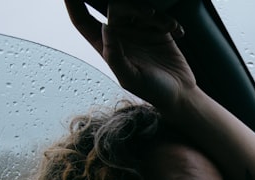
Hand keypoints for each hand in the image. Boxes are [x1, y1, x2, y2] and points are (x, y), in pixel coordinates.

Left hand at [65, 0, 193, 109]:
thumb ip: (115, 55)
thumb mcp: (130, 78)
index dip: (73, 4)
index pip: (82, 19)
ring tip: (167, 25)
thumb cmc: (153, 91)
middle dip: (130, 6)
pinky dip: (169, 19)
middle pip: (115, 6)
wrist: (181, 95)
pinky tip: (177, 32)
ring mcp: (138, 30)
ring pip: (137, 7)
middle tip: (149, 13)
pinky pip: (159, 15)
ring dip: (153, 13)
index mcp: (105, 45)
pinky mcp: (158, 29)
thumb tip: (105, 27)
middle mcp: (119, 34)